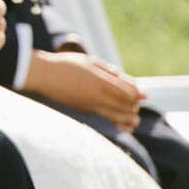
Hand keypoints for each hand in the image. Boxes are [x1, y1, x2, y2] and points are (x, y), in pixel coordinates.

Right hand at [25, 50, 145, 130]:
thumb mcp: (89, 61)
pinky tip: (124, 127)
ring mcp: (91, 104)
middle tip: (137, 104)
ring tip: (135, 120)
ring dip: (128, 118)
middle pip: (124, 104)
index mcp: (101, 80)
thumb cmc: (66, 64)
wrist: (44, 76)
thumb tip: (121, 77)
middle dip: (134, 105)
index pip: (127, 91)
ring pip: (116, 116)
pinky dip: (117, 123)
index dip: (137, 93)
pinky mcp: (85, 110)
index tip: (144, 95)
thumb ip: (107, 69)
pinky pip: (105, 119)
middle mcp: (98, 94)